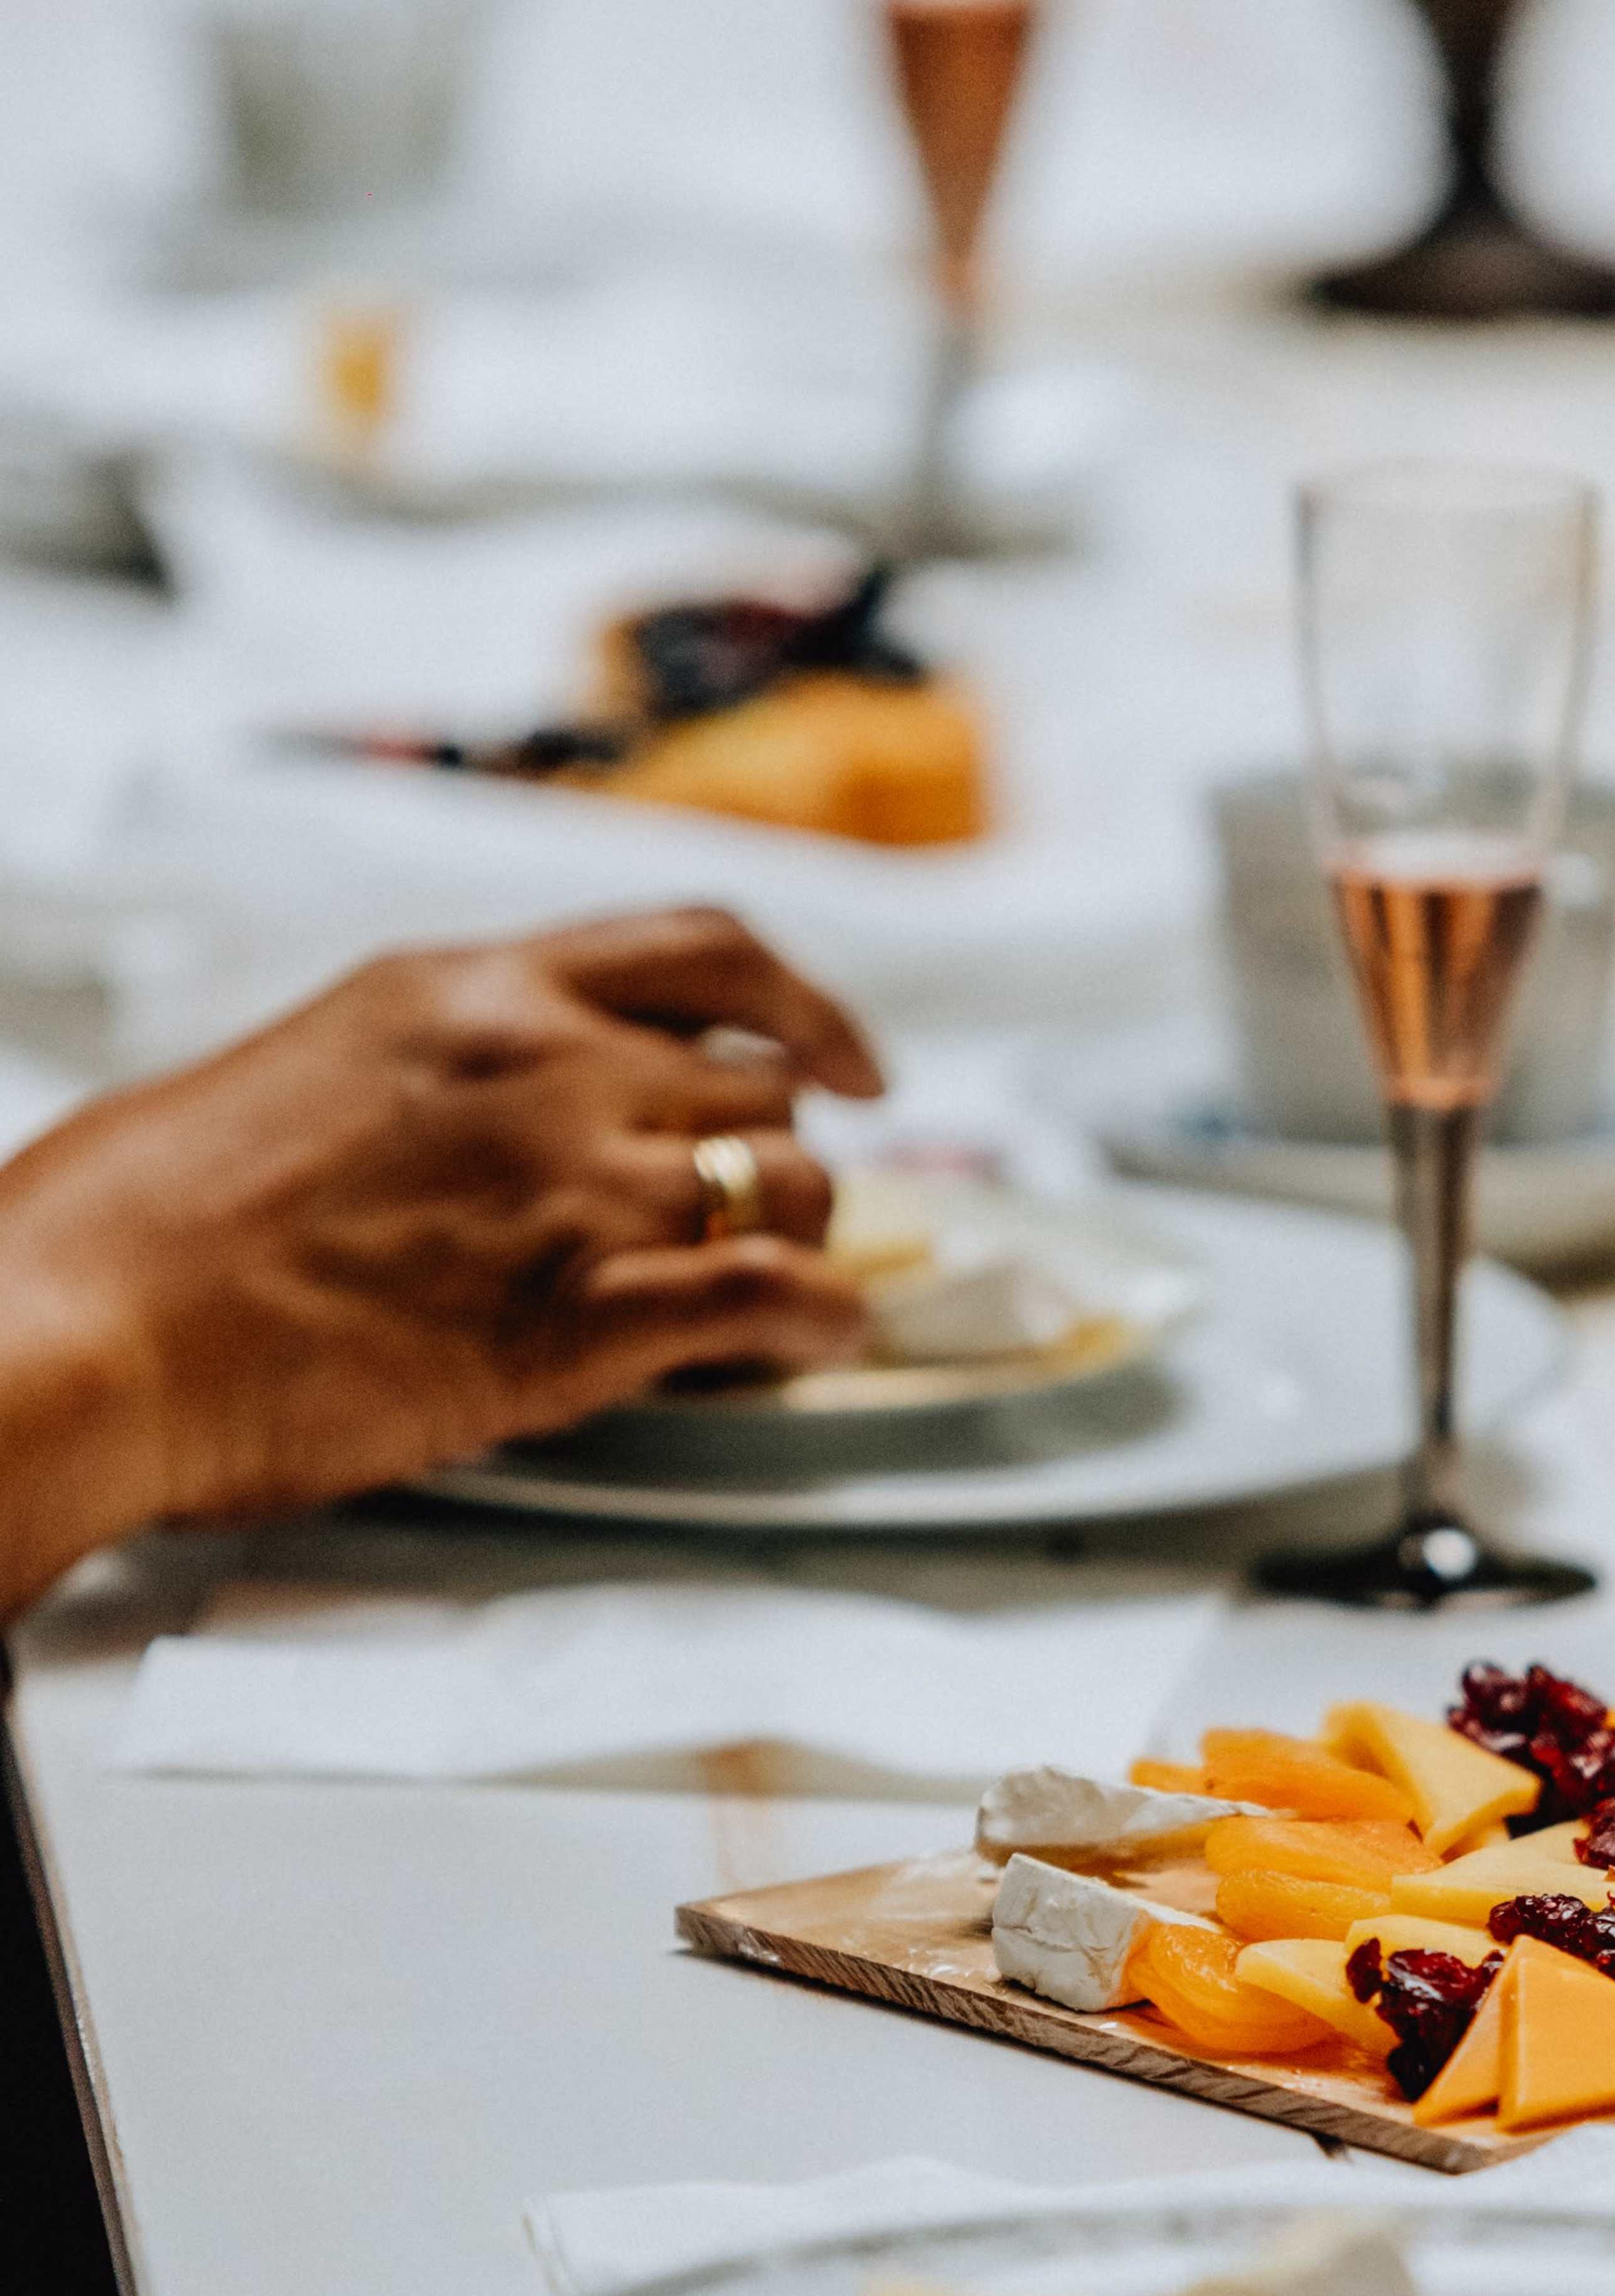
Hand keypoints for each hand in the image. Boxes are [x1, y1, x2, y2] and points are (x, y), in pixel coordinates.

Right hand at [0, 906, 881, 1607]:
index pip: (701, 949)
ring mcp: (567, 1189)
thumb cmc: (139, 1228)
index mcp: (469, 991)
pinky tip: (814, 1346)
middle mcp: (543, 1067)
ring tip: (766, 1302)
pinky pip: (769, 1300)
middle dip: (777, 1161)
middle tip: (756, 1226)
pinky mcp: (571, 1318)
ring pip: (788, 1190)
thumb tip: (463, 1126)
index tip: (849, 1062)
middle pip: (760, 1090)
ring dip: (795, 1248)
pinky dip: (817, 1324)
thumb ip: (425, 1081)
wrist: (84, 1330)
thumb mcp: (306, 1072)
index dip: (805, 1004)